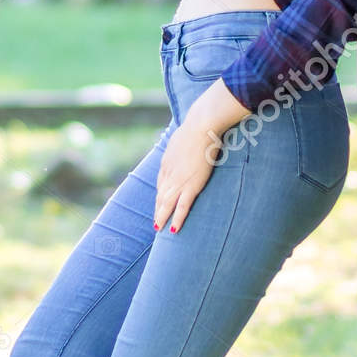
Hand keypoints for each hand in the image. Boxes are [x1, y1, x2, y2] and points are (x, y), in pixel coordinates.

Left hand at [153, 114, 222, 233]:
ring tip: (159, 229)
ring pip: (166, 204)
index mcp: (167, 163)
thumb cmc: (196, 128)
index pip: (161, 184)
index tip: (159, 203)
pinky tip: (173, 229)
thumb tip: (185, 144)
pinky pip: (182, 206)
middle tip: (155, 223)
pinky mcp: (191, 185)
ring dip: (162, 218)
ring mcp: (179, 181)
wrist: (201, 127)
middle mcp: (169, 174)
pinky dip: (177, 218)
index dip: (160, 195)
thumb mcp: (182, 137)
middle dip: (157, 210)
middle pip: (160, 196)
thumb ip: (181, 145)